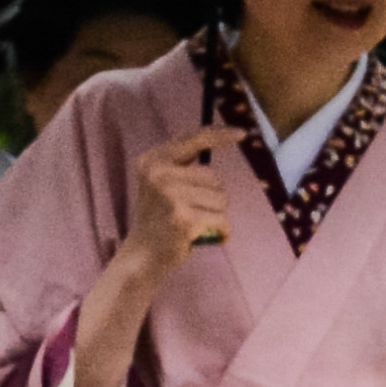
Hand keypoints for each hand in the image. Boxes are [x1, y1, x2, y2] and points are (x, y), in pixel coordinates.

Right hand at [123, 128, 238, 280]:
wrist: (143, 254)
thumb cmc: (159, 217)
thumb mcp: (161, 182)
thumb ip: (182, 163)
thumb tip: (221, 137)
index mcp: (153, 160)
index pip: (192, 139)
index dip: (218, 136)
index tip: (242, 133)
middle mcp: (159, 174)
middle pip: (213, 177)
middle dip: (213, 196)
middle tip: (192, 212)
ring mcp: (171, 196)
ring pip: (222, 198)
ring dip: (218, 214)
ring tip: (198, 224)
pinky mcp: (184, 219)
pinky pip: (223, 219)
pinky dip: (224, 231)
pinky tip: (213, 236)